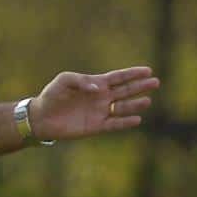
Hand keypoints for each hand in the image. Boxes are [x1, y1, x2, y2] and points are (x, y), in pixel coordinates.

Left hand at [31, 66, 159, 141]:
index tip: (148, 70)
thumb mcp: (64, 81)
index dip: (133, 74)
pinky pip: (114, 124)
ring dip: (135, 104)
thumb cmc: (52, 95)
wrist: (41, 117)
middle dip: (140, 86)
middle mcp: (101, 97)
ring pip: (122, 107)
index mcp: (95, 84)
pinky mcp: (96, 126)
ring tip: (147, 101)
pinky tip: (137, 119)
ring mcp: (100, 112)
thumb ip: (81, 81)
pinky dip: (125, 122)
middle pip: (125, 91)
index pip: (118, 77)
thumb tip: (99, 88)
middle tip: (155, 82)